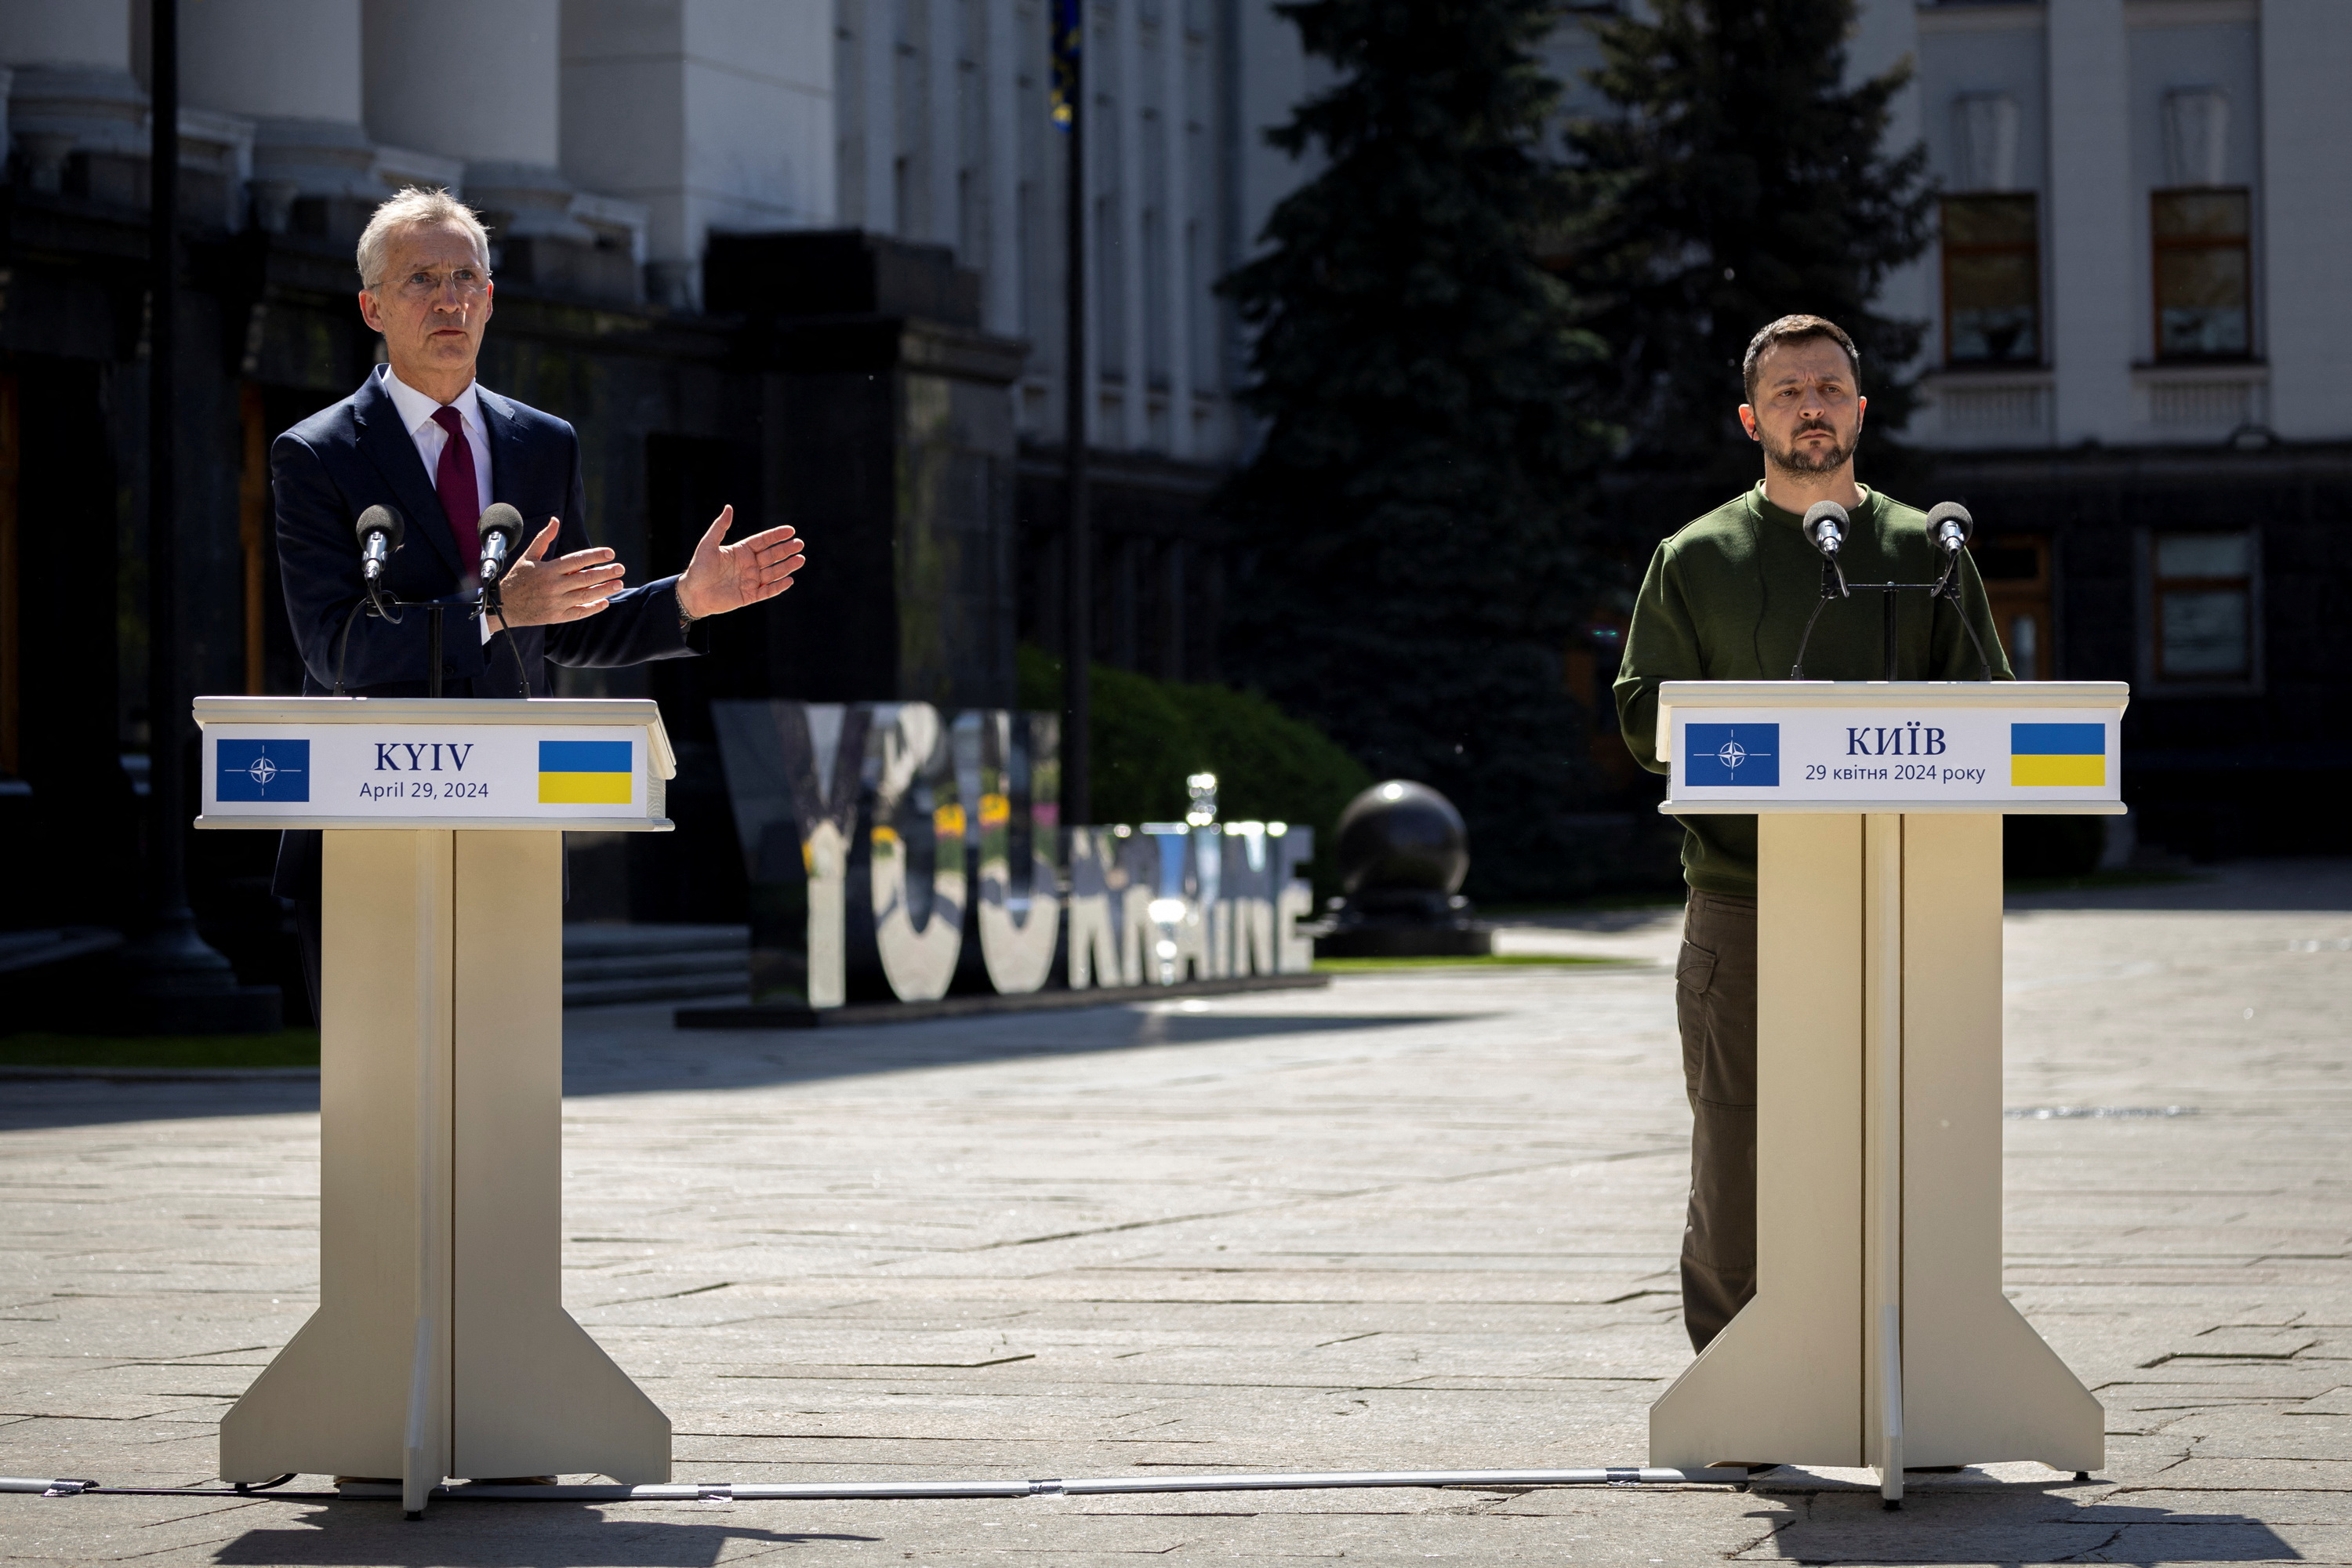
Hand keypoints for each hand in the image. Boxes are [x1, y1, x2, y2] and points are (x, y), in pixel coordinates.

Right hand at [488, 518, 624, 630]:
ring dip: (604, 590)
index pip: (576, 560)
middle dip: (605, 573)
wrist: (502, 606)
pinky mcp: (556, 616)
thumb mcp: (528, 556)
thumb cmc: (517, 578)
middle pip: (585, 578)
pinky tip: (605, 602)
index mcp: (548, 569)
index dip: (595, 556)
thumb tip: (555, 520)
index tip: (610, 553)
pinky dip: (592, 608)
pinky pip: (578, 612)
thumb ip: (544, 538)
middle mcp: (553, 586)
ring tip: (619, 584)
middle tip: (621, 569)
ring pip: (585, 596)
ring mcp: (555, 603)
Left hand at [675, 506, 805, 619]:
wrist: (693, 593)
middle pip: (772, 556)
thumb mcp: (708, 544)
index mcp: (741, 552)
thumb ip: (720, 527)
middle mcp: (749, 565)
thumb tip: (729, 507)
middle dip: (786, 550)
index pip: (763, 541)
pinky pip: (767, 591)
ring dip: (787, 566)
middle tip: (800, 544)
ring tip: (800, 559)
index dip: (776, 536)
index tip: (790, 531)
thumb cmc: (699, 568)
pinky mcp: (749, 596)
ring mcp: (750, 581)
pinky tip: (789, 580)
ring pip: (773, 573)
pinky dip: (779, 587)